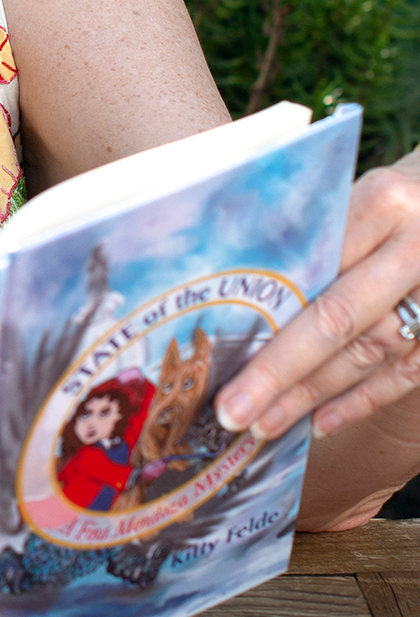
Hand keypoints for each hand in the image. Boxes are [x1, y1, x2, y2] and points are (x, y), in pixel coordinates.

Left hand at [215, 151, 419, 448]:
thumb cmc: (403, 197)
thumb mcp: (364, 191)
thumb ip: (318, 233)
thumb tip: (240, 281)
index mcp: (384, 203)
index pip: (313, 263)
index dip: (265, 310)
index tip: (216, 345)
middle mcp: (416, 250)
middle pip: (337, 317)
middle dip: (278, 371)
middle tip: (231, 411)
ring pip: (369, 353)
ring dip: (313, 394)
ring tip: (264, 425)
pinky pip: (408, 374)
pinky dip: (363, 400)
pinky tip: (322, 422)